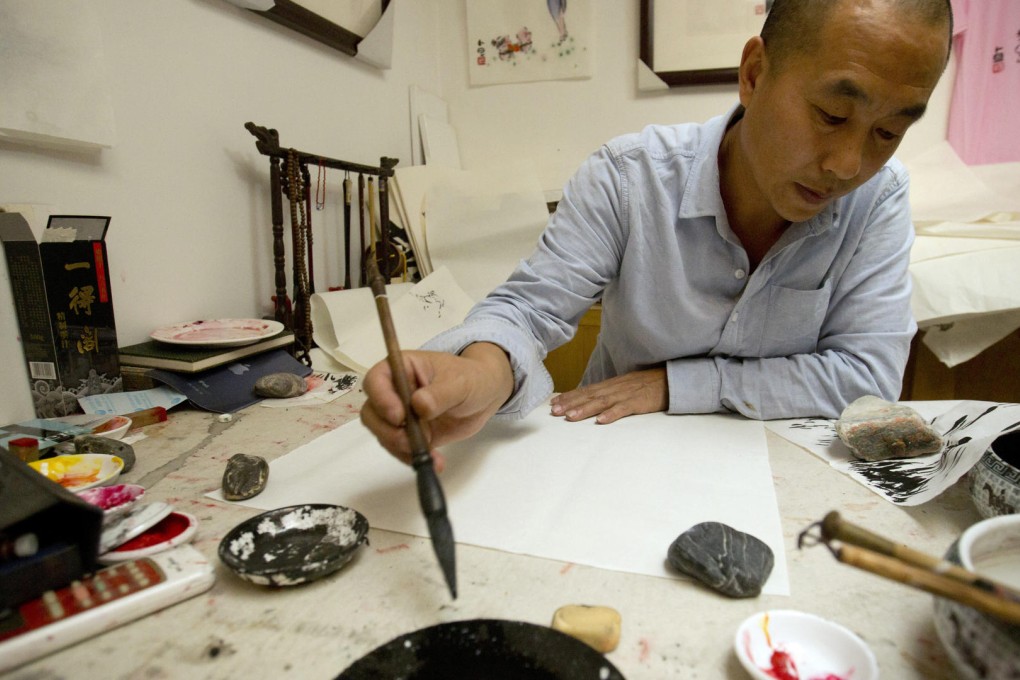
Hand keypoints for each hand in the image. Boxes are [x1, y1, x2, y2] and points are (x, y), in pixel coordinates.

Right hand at [359, 343, 513, 468]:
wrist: (485, 397)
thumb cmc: (472, 379)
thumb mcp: (461, 382)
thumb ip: (440, 393)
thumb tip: (418, 405)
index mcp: (403, 368)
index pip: (376, 379)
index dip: (381, 398)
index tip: (398, 416)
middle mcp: (395, 390)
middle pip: (372, 412)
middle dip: (387, 431)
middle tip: (409, 441)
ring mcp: (401, 414)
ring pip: (383, 434)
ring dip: (400, 448)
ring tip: (429, 453)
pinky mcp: (409, 434)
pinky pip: (400, 449)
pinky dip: (412, 458)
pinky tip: (434, 462)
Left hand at [550, 367, 667, 423]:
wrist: (672, 379)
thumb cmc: (648, 385)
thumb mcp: (625, 386)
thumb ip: (610, 393)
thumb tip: (592, 401)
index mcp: (612, 384)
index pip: (587, 390)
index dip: (570, 396)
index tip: (554, 403)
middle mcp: (616, 388)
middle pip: (590, 396)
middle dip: (571, 403)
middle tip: (554, 412)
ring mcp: (627, 394)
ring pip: (602, 402)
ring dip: (585, 409)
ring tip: (570, 417)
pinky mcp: (639, 402)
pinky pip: (624, 408)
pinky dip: (612, 414)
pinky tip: (601, 421)